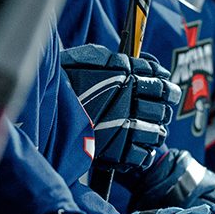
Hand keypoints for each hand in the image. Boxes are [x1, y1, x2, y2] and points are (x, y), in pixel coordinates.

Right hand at [60, 43, 180, 170]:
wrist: (47, 108)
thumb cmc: (66, 79)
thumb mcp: (89, 57)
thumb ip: (115, 59)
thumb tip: (138, 62)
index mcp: (129, 80)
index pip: (163, 86)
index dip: (167, 90)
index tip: (164, 93)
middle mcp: (131, 104)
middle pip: (163, 111)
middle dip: (160, 113)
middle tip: (149, 113)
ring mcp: (127, 129)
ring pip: (157, 134)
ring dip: (153, 132)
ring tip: (142, 130)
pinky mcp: (119, 152)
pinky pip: (143, 156)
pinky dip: (142, 153)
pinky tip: (135, 147)